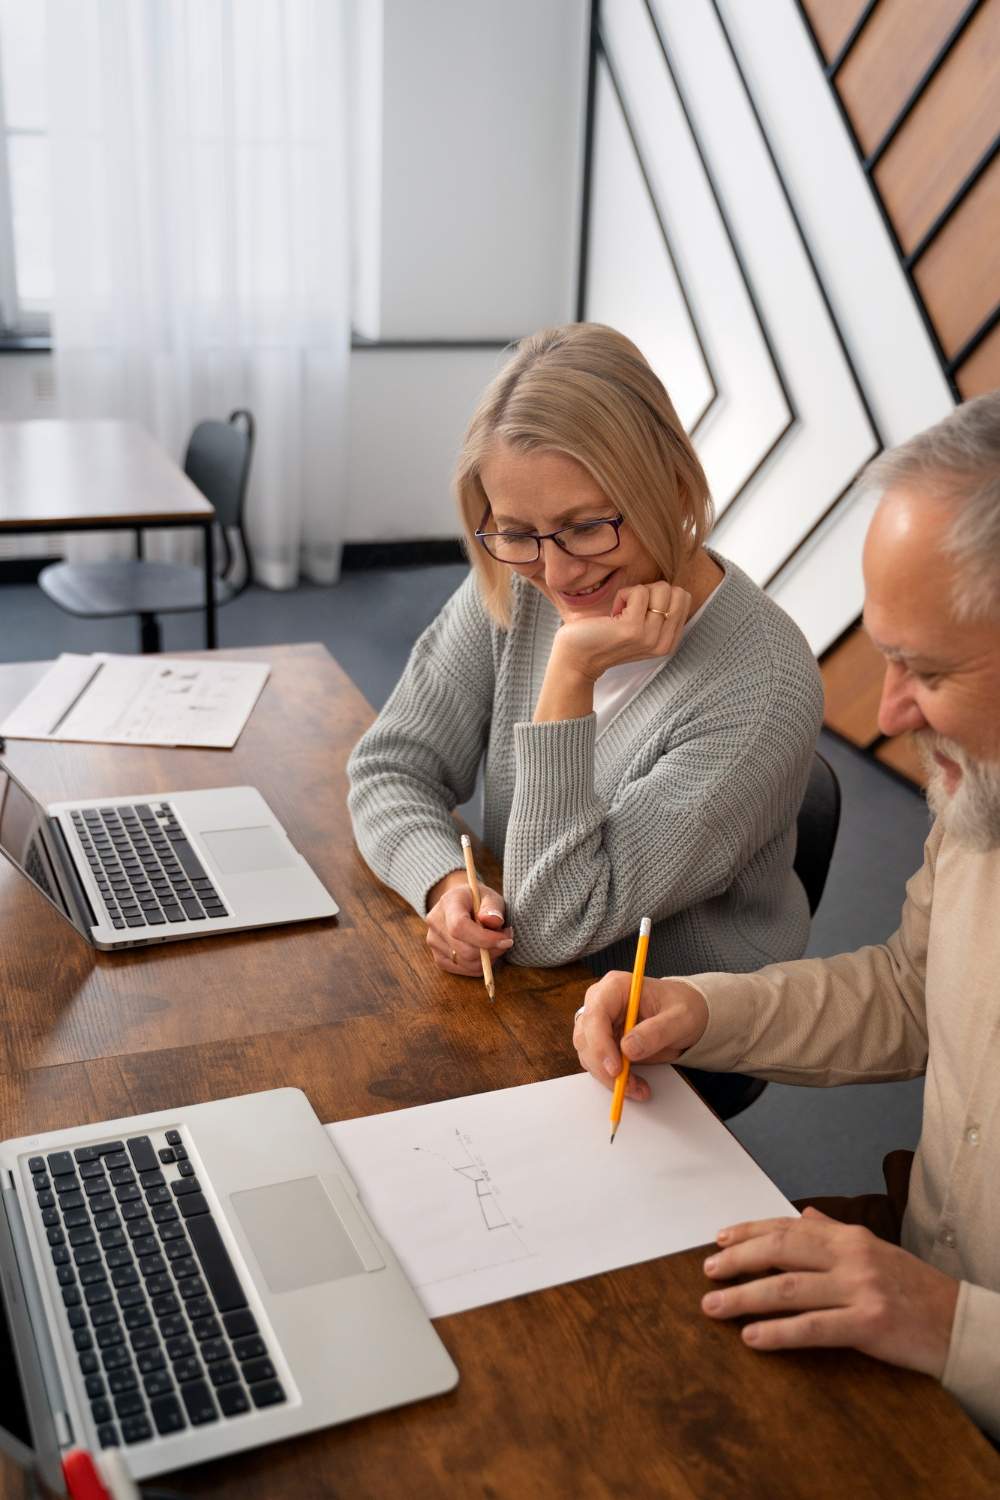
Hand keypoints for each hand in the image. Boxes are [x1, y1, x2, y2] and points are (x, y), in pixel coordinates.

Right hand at [425, 871, 512, 976]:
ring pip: (465, 963)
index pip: (459, 927)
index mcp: (447, 903)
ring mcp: (434, 942)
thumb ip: (493, 908)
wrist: (460, 904)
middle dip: (491, 951)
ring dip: (487, 959)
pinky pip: (461, 969)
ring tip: (496, 944)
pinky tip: (486, 953)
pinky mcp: (438, 957)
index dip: (484, 939)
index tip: (506, 940)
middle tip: (506, 941)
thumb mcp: (490, 896)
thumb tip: (494, 921)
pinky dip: (478, 966)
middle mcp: (435, 923)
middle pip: (463, 950)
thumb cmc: (478, 900)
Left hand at [534, 582, 690, 723]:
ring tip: (620, 612)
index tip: (640, 610)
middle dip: (652, 590)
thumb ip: (660, 615)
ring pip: (660, 589)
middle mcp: (663, 643)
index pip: (684, 599)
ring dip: (635, 593)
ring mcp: (649, 637)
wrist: (576, 658)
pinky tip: (612, 614)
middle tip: (631, 608)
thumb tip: (671, 588)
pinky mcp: (632, 629)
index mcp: (669, 643)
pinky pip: (639, 592)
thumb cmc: (605, 637)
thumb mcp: (641, 630)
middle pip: (677, 592)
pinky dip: (622, 595)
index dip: (661, 594)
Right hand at [573, 972, 707, 1100]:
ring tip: (636, 1087)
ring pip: (588, 1054)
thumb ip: (655, 1032)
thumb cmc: (683, 1007)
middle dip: (604, 1066)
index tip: (616, 1068)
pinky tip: (633, 1084)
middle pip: (586, 1037)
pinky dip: (612, 1078)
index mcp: (616, 987)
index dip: (600, 1043)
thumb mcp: (679, 1018)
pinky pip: (598, 1063)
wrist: (686, 1014)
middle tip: (627, 1084)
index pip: (596, 1014)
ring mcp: (600, 1022)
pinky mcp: (602, 1040)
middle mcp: (602, 1002)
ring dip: (608, 1076)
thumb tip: (628, 1049)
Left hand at [701, 1207, 959, 1377]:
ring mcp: (860, 1289)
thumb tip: (805, 1217)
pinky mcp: (868, 1325)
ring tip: (714, 1306)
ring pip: (788, 1288)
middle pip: (780, 1252)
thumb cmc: (915, 1289)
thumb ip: (837, 1233)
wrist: (959, 1323)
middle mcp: (851, 1257)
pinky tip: (752, 1337)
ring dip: (744, 1297)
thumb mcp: (877, 1250)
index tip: (719, 1239)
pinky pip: (812, 1327)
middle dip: (738, 1260)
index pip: (787, 1228)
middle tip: (708, 1272)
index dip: (749, 1232)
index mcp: (850, 1237)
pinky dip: (778, 1332)